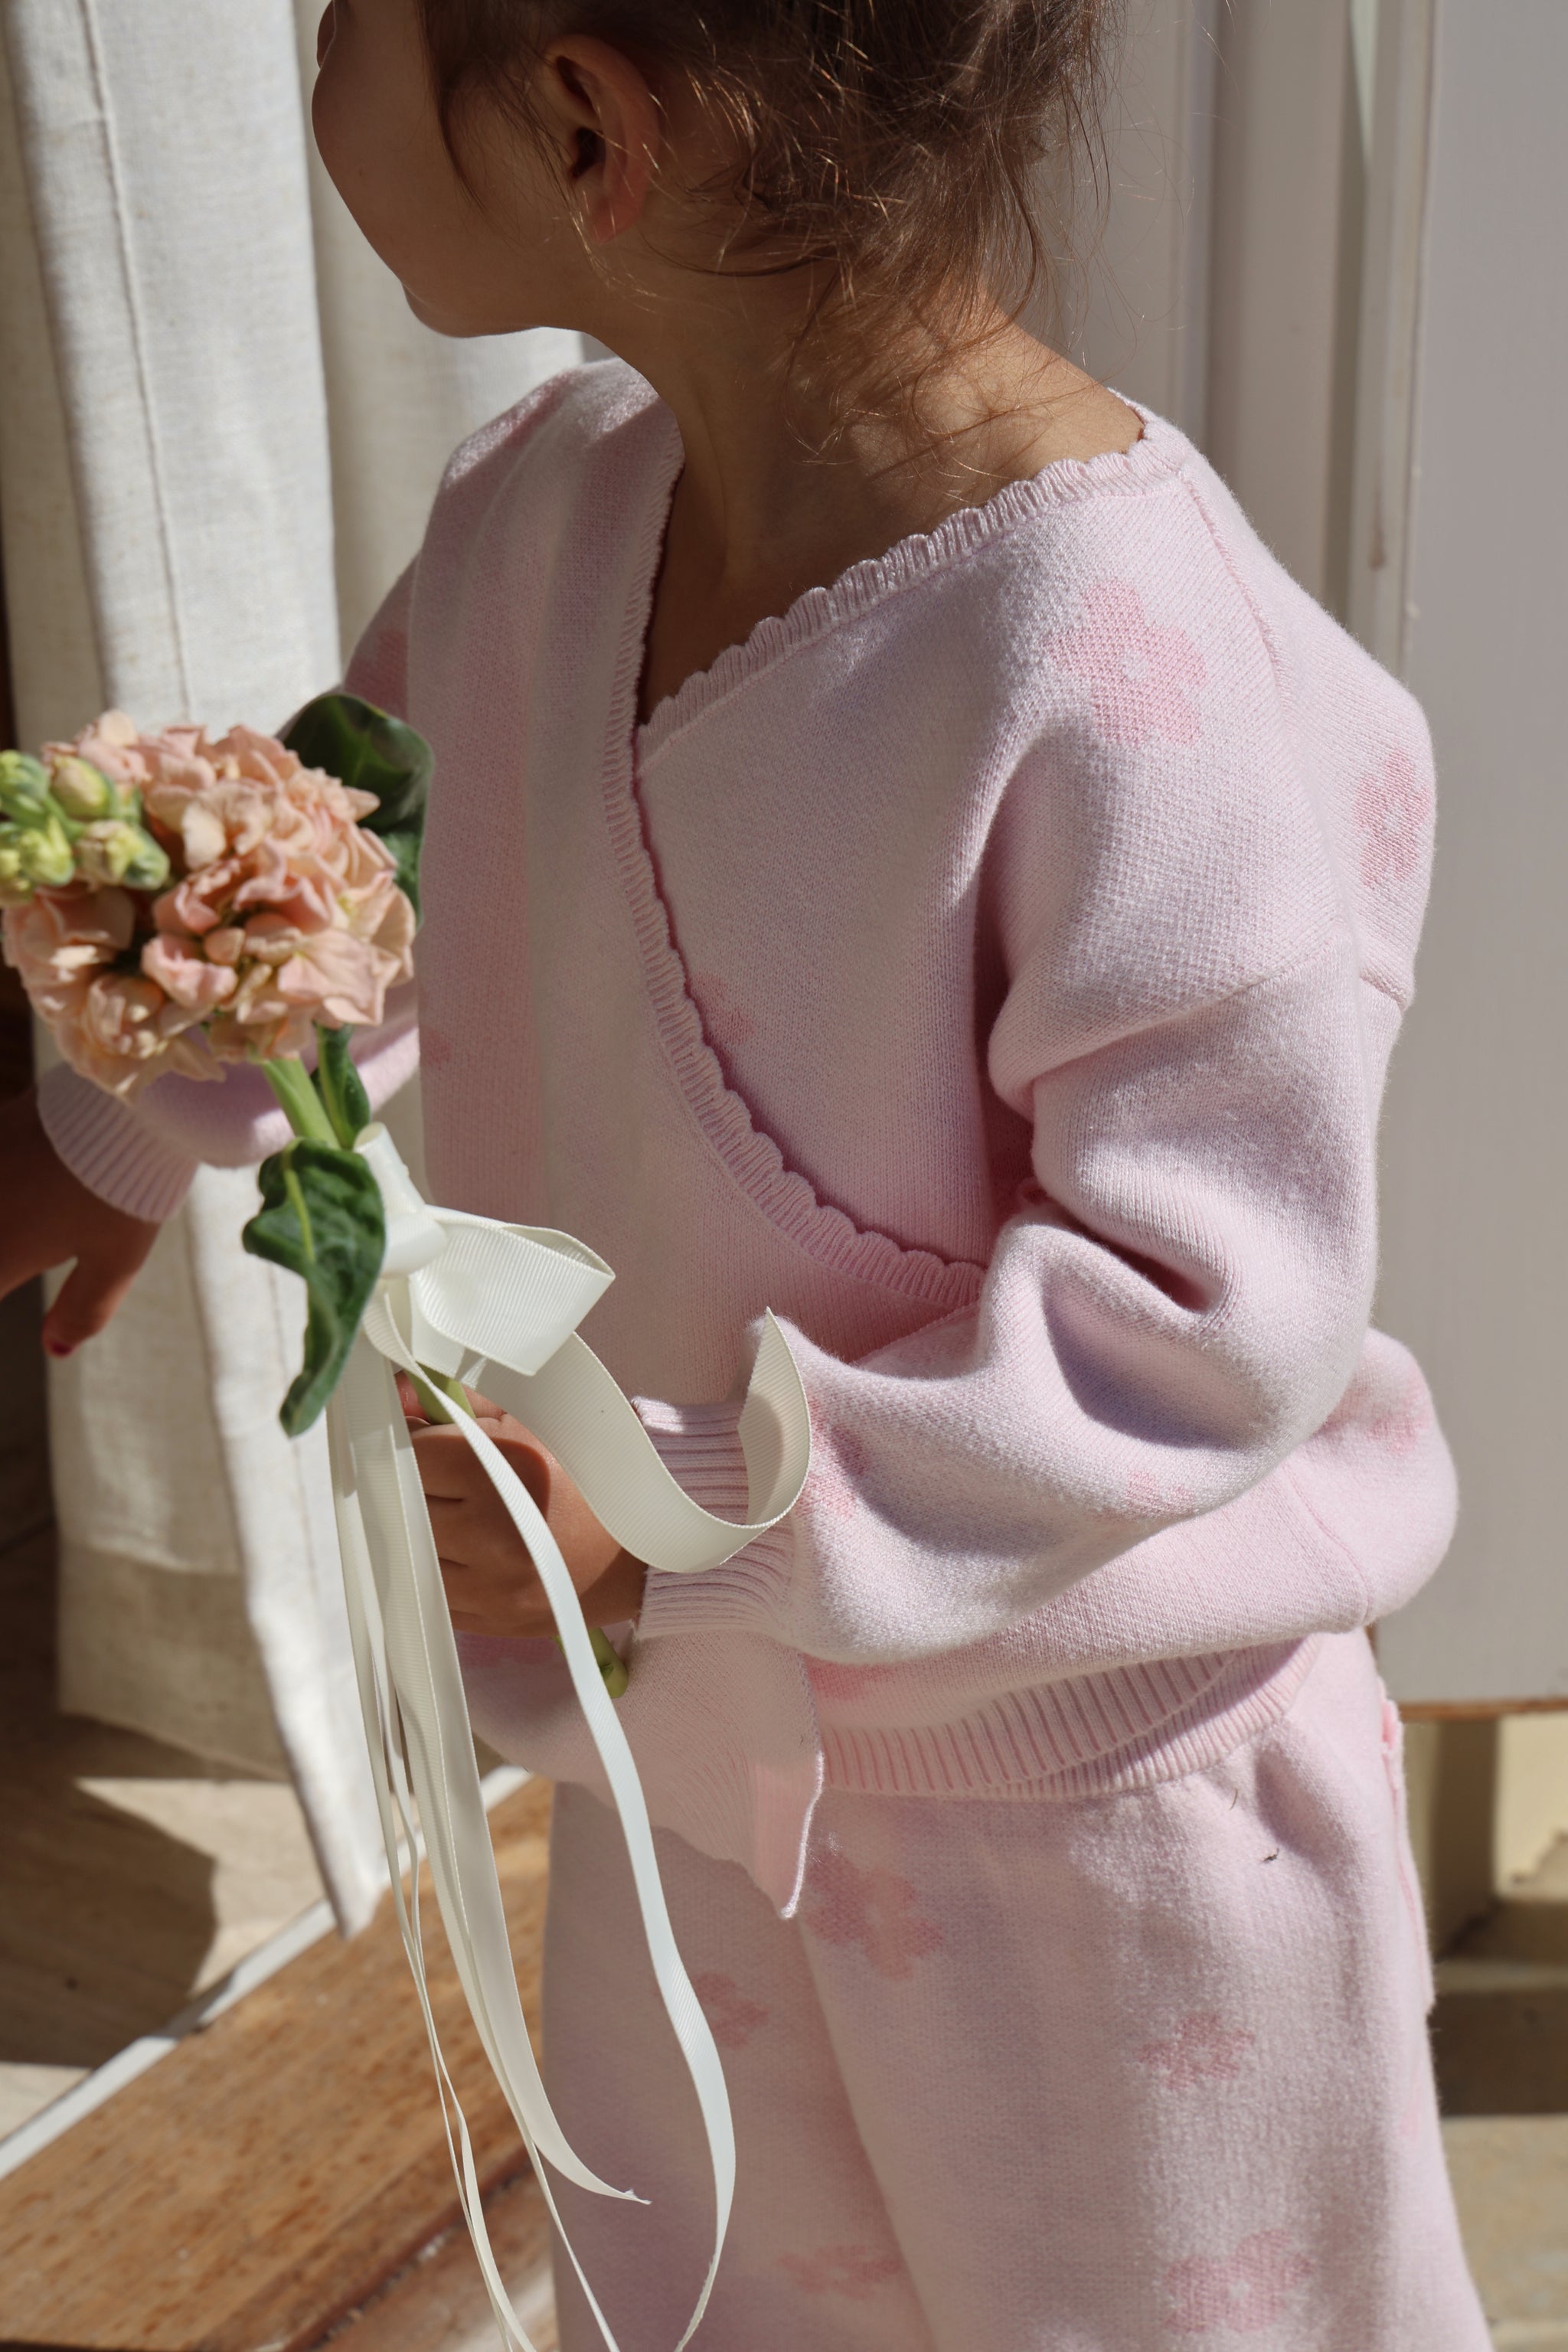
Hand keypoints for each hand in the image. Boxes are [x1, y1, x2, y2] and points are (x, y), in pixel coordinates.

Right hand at [0, 1086, 159, 1355]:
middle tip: (24, 1249)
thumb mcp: (114, 1260)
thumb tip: (57, 1350)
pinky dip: (6, 1184)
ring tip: (30, 1224)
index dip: (5, 1282)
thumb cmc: (125, 1189)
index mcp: (4, 1253)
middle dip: (7, 1253)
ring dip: (9, 1224)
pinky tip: (21, 1183)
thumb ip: (82, 1308)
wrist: (129, 1103)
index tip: (17, 1275)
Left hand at [396, 1373, 646, 1637]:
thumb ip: (456, 1401)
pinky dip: (438, 1569)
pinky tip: (465, 1549)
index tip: (427, 1437)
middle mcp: (496, 1537)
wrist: (637, 1546)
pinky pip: (433, 1594)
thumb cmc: (583, 1469)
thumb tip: (394, 1394)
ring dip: (420, 1531)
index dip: (413, 1442)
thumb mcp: (527, 1418)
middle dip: (414, 1487)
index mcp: (509, 1473)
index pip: (414, 1455)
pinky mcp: (492, 1622)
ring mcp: (493, 1589)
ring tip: (452, 1511)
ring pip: (410, 1555)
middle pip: (405, 1506)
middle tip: (438, 1474)